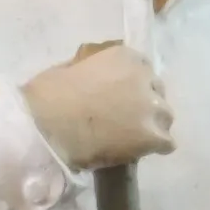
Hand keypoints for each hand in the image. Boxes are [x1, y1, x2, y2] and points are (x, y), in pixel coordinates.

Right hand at [21, 41, 171, 168]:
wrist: (44, 128)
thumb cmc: (48, 97)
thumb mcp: (67, 69)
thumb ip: (88, 69)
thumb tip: (92, 77)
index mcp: (125, 57)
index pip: (143, 71)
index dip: (133, 87)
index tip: (121, 99)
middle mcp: (144, 78)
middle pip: (157, 94)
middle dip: (144, 105)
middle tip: (126, 120)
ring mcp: (150, 107)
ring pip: (164, 118)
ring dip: (151, 126)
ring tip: (132, 138)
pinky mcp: (151, 136)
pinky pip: (166, 143)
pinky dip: (155, 148)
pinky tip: (139, 152)